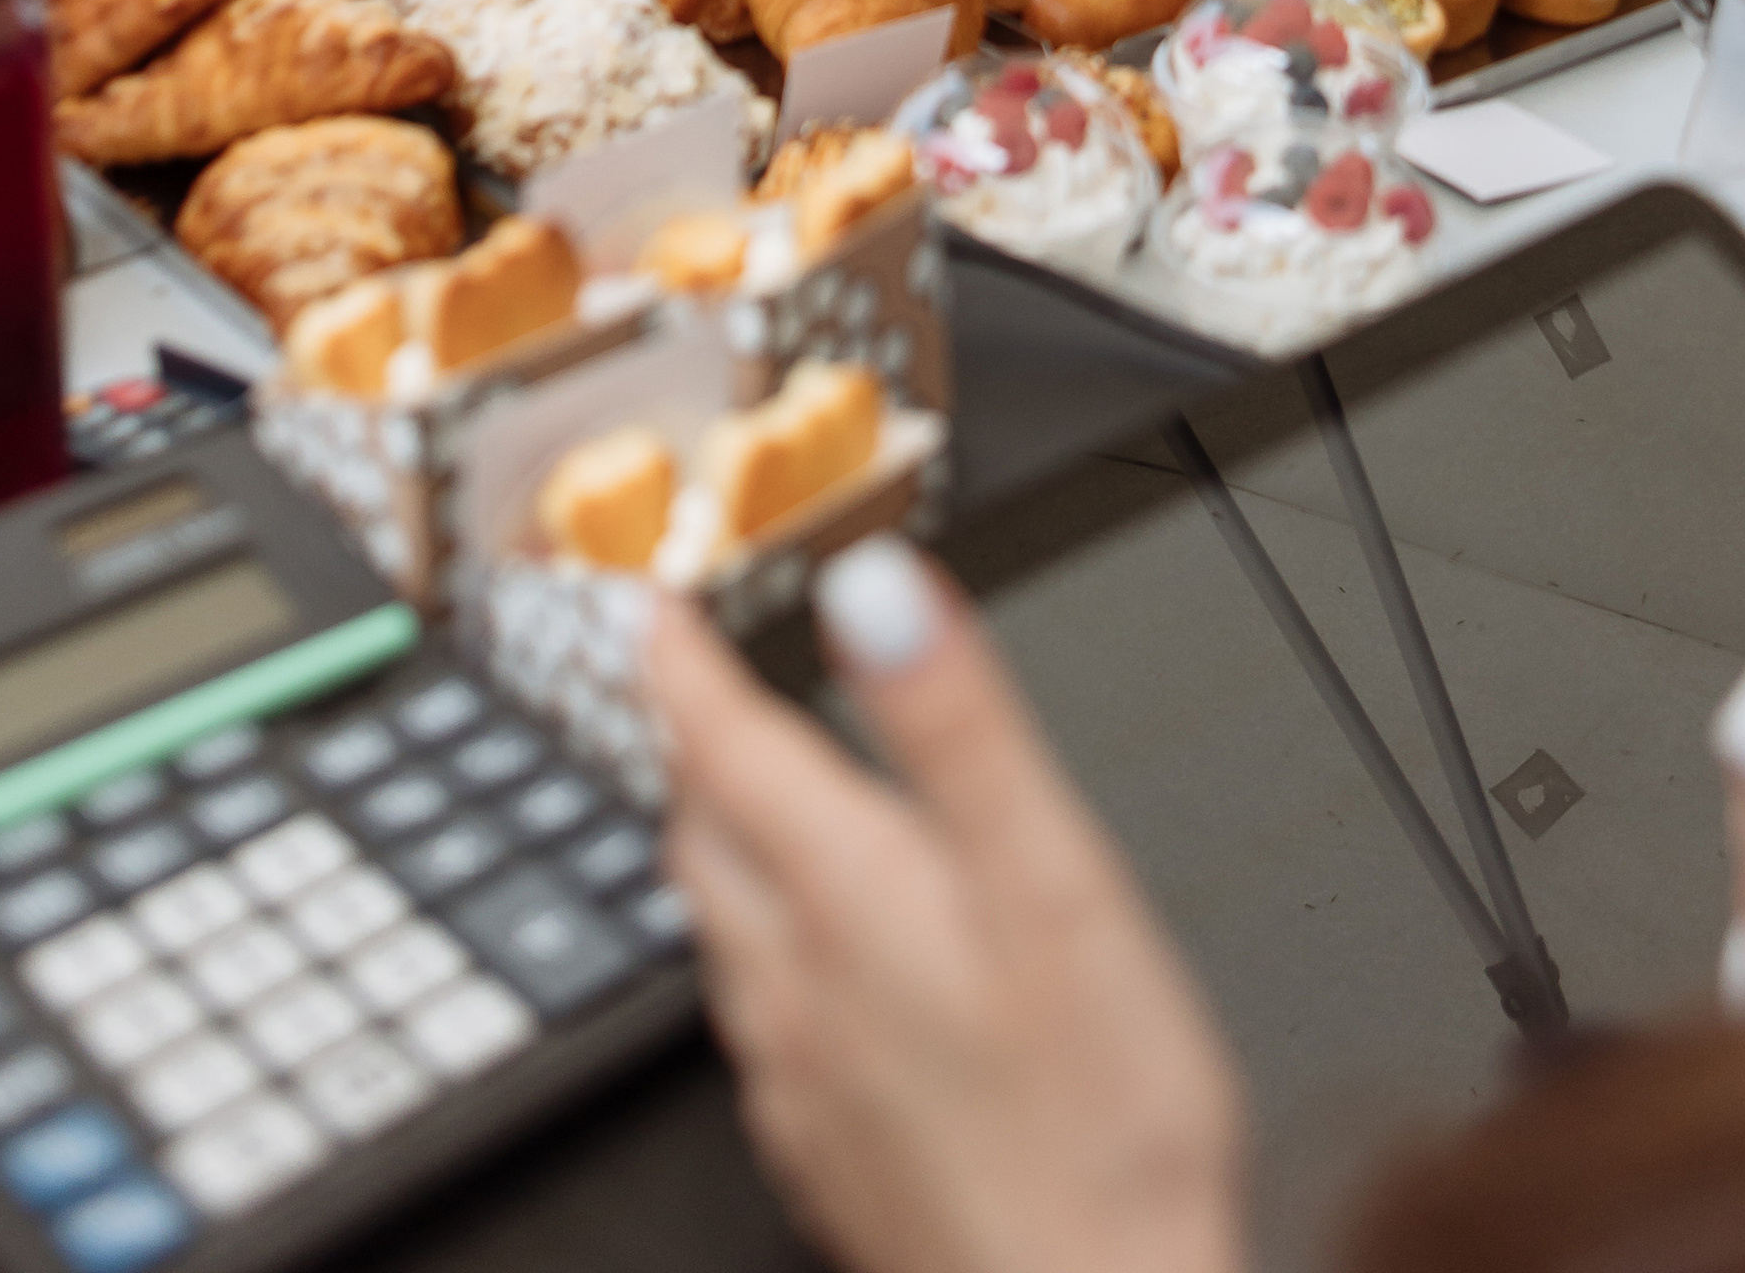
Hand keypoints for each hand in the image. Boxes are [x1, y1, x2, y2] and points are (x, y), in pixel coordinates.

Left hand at [653, 541, 1245, 1272]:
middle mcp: (800, 987)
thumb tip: (876, 588)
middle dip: (697, 753)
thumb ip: (957, 725)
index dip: (682, 663)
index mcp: (849, 896)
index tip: (649, 608)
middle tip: (692, 696)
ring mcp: (805, 1083)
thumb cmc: (1096, 1131)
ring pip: (724, 937)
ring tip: (741, 810)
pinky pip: (759, 1031)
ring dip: (723, 853)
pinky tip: (810, 981)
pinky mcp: (830, 1158)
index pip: (726, 748)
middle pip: (706, 841)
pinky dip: (765, 962)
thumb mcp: (1050, 883)